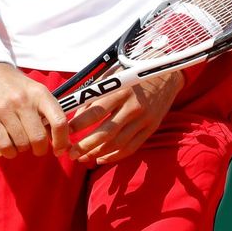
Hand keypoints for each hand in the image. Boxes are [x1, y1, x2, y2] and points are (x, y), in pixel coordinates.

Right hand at [0, 62, 69, 159]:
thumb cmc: (13, 84)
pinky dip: (9, 151)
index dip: (62, 140)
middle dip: (40, 148)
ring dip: (23, 148)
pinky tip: (9, 146)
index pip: (59, 121)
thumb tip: (58, 139)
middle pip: (38, 138)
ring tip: (20, 141)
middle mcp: (23, 101)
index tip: (60, 149)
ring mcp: (5, 109)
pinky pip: (4, 145)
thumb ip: (46, 112)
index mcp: (39, 93)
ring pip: (21, 144)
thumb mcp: (34, 90)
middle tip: (36, 147)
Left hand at [67, 71, 184, 165]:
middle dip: (85, 146)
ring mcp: (144, 119)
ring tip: (82, 158)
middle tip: (69, 153)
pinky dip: (115, 156)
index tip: (64, 133)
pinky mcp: (151, 128)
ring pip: (117, 144)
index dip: (78, 125)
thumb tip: (77, 115)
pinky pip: (131, 147)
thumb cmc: (134, 72)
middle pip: (105, 133)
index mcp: (121, 89)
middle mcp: (133, 106)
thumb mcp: (113, 75)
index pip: (95, 112)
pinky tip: (101, 158)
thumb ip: (95, 93)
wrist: (166, 74)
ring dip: (97, 154)